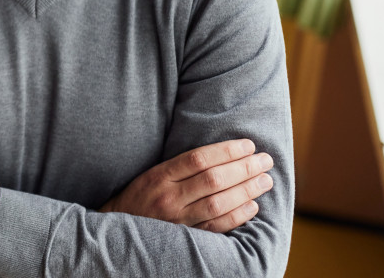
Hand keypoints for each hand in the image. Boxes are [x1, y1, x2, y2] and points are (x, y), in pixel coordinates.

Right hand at [100, 139, 273, 232]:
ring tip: (265, 180)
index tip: (248, 145)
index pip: (199, 158)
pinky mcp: (185, 237)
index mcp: (160, 175)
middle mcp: (169, 197)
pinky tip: (252, 206)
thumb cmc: (140, 196)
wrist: (118, 228)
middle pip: (213, 179)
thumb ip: (180, 166)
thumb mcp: (152, 173)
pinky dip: (237, 216)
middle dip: (244, 168)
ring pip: (218, 203)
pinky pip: (216, 227)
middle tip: (265, 161)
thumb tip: (220, 154)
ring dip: (246, 190)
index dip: (227, 151)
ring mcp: (177, 219)